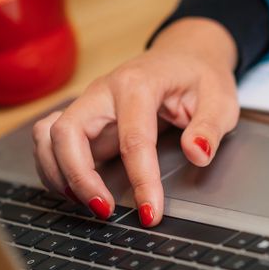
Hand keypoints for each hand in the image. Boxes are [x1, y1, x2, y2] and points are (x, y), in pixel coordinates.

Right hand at [32, 18, 239, 224]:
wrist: (185, 57)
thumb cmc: (201, 78)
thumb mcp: (221, 99)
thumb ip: (210, 127)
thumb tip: (197, 154)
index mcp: (139, 83)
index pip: (133, 138)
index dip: (141, 179)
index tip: (150, 212)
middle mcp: (103, 91)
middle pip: (67, 131)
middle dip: (79, 177)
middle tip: (104, 210)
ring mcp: (89, 104)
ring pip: (48, 136)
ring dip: (58, 174)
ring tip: (87, 204)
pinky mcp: (83, 119)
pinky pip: (50, 141)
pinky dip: (54, 168)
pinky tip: (76, 191)